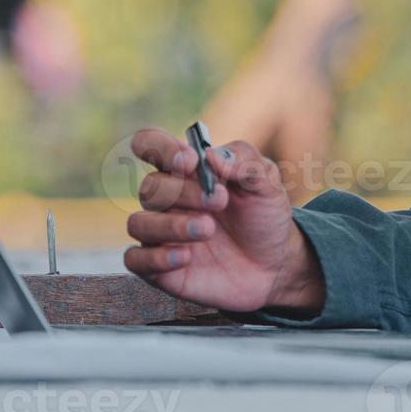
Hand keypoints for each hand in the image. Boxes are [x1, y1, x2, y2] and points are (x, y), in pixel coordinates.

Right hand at [122, 128, 325, 314]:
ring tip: (208, 229)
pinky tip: (186, 257)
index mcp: (185, 170)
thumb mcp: (266, 182)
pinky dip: (155, 258)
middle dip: (184, 192)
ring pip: (138, 223)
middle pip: (150, 187)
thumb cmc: (263, 216)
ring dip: (171, 225)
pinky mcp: (160, 268)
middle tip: (220, 201)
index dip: (159, 147)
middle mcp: (167, 199)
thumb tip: (212, 155)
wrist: (275, 264)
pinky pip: (135, 260)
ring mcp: (160, 234)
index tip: (189, 160)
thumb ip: (244, 161)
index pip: (149, 143)